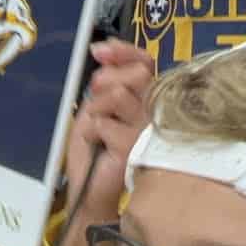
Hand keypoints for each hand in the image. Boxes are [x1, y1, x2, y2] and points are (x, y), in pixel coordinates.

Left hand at [58, 40, 153, 245]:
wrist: (91, 193)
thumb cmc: (95, 155)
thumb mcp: (95, 110)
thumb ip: (105, 84)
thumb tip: (102, 53)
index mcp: (145, 100)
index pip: (144, 63)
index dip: (123, 51)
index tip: (99, 51)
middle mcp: (154, 111)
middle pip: (136, 73)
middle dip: (105, 81)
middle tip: (95, 100)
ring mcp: (149, 129)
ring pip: (117, 94)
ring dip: (95, 112)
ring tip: (98, 133)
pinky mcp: (137, 146)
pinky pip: (103, 122)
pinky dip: (91, 132)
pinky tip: (99, 148)